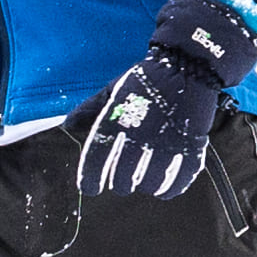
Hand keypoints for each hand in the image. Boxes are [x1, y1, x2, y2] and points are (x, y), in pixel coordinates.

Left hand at [74, 3, 246, 214]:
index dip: (90, 178)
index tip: (89, 189)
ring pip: (150, 182)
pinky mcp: (190, 145)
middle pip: (124, 177)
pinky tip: (165, 188)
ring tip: (144, 184)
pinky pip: (179, 179)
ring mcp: (167, 142)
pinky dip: (171, 189)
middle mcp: (140, 134)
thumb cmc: (145, 82)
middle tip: (122, 183)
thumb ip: (90, 110)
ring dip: (145, 187)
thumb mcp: (114, 92)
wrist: (185, 66)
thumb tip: (66, 125)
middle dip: (121, 184)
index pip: (97, 157)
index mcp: (118, 120)